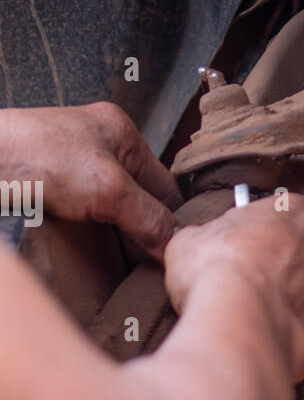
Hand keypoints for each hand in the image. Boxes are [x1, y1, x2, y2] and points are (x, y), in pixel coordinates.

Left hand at [0, 102, 181, 257]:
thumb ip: (147, 217)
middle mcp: (100, 146)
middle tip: (151, 266)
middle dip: (144, 231)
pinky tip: (94, 255)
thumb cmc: (33, 156)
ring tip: (125, 267)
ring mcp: (73, 166)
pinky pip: (85, 217)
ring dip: (117, 237)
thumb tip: (173, 245)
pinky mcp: (50, 186)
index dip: (171, 220)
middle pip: (139, 199)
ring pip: (112, 211)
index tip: (174, 254)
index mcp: (122, 132)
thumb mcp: (107, 189)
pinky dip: (92, 236)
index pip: (165, 185)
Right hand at [164, 194, 303, 378]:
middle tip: (247, 284)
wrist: (239, 324)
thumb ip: (203, 238)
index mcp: (299, 212)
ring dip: (288, 305)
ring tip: (253, 316)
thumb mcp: (189, 240)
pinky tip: (264, 338)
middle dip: (280, 270)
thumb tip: (196, 245)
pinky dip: (291, 337)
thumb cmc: (219, 272)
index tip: (236, 249)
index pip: (280, 217)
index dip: (254, 236)